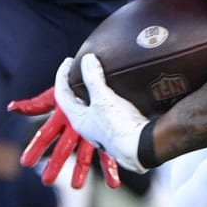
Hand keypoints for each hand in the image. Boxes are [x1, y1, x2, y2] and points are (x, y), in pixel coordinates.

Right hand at [9, 87, 121, 189]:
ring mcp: (91, 133)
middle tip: (47, 181)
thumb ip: (34, 104)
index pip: (44, 135)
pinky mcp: (107, 135)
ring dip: (81, 170)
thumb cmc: (75, 84)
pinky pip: (108, 153)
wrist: (101, 77)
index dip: (35, 148)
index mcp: (61, 119)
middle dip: (54, 165)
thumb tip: (10, 107)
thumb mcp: (55, 94)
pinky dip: (110, 169)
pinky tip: (113, 183)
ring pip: (84, 155)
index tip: (25, 163)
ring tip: (77, 186)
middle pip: (62, 149)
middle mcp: (74, 128)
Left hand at [53, 55, 150, 173]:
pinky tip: (118, 91)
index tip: (69, 62)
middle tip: (83, 68)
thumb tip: (87, 60)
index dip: (62, 76)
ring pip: (93, 105)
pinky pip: (109, 108)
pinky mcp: (119, 128)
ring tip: (100, 76)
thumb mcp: (102, 98)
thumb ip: (93, 78)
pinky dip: (110, 97)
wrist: (144, 147)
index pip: (62, 94)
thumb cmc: (119, 127)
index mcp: (78, 120)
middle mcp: (88, 126)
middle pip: (76, 100)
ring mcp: (103, 128)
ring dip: (94, 90)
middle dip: (77, 83)